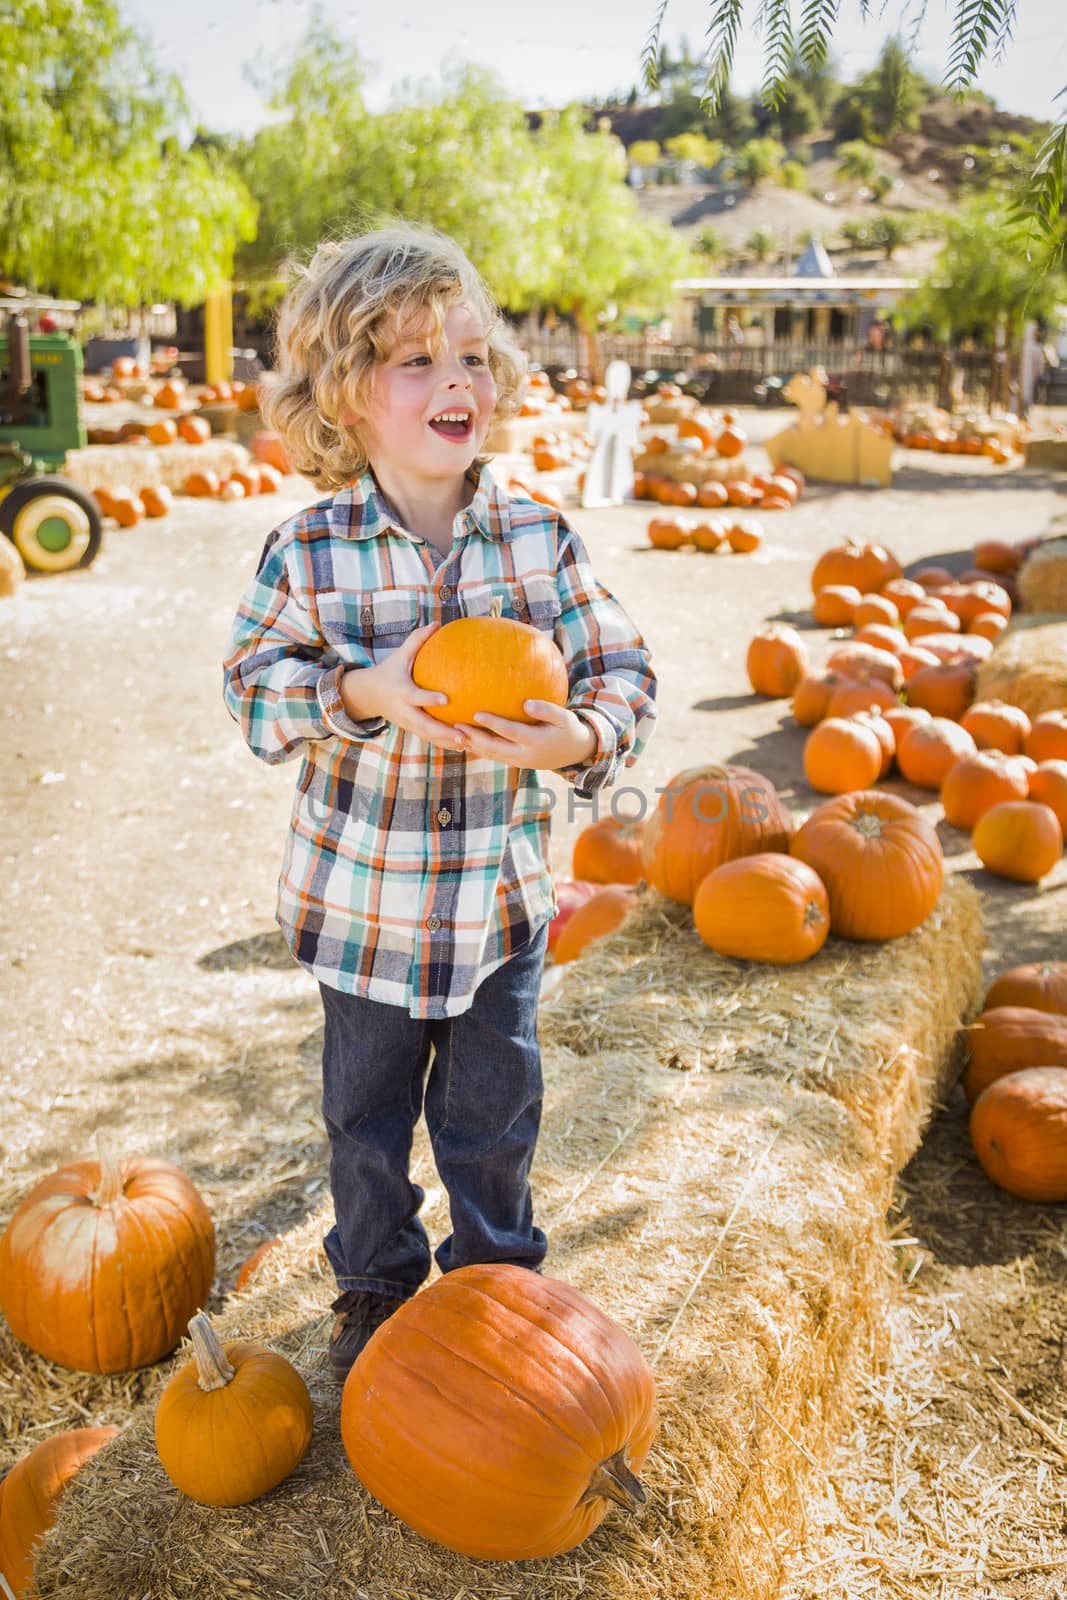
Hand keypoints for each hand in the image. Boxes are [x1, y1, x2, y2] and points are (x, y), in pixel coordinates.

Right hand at [340, 623, 468, 752]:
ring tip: (469, 744)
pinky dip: (445, 744)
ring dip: (447, 742)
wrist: (368, 695)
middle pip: (423, 725)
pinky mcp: (412, 729)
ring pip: (428, 736)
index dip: (429, 699)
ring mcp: (408, 723)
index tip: (446, 699)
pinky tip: (465, 746)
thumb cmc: (389, 671)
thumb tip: (437, 623)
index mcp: (401, 692)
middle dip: (442, 732)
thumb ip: (417, 640)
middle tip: (462, 735)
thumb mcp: (399, 655)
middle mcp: (404, 711)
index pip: (416, 697)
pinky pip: (430, 739)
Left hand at [453, 700, 597, 769]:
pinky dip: (479, 749)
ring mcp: (519, 762)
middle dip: (474, 737)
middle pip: (494, 747)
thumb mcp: (565, 717)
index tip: (476, 712)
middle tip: (455, 725)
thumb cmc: (569, 729)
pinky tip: (466, 739)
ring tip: (454, 733)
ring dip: (472, 745)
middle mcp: (525, 755)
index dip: (493, 723)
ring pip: (491, 755)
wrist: (575, 753)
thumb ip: (546, 710)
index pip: (510, 732)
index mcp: (536, 742)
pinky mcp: (516, 763)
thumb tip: (526, 704)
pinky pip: (494, 756)